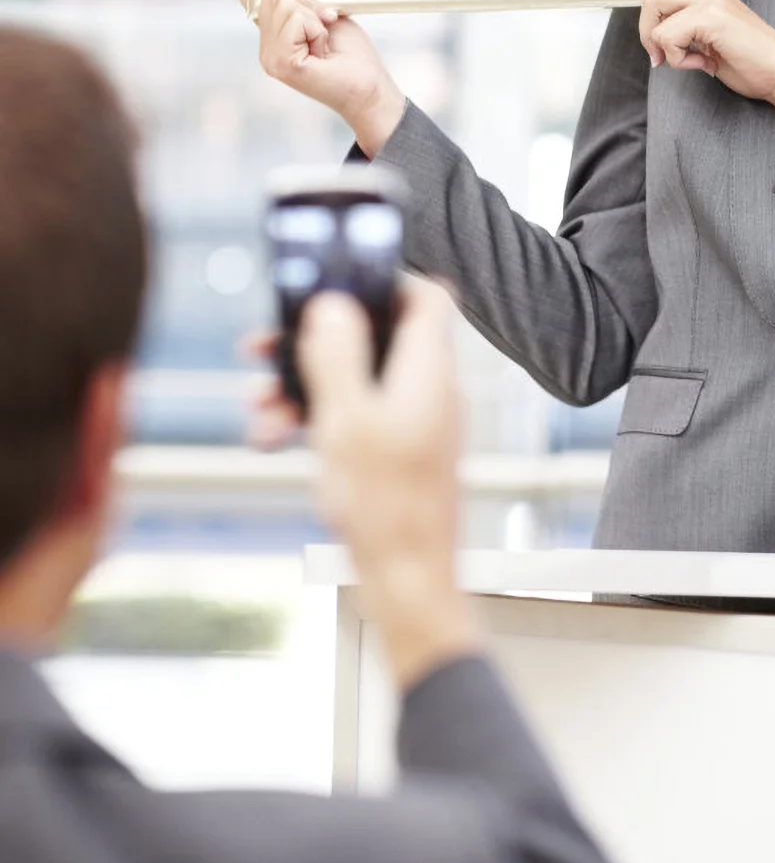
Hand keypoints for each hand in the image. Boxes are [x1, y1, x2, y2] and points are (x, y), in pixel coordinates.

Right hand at [232, 0, 405, 155]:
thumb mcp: (325, 17)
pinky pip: (295, 20)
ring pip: (283, 3)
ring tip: (325, 41)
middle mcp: (266, 47)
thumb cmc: (353, 56)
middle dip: (306, 0)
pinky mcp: (280, 63)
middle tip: (328, 22)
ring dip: (314, 16)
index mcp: (274, 35)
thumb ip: (300, 5)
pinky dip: (316, 28)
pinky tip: (323, 49)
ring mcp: (269, 57)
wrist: (370, 89)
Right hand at [299, 279, 481, 690]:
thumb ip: (338, 355)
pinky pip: (357, 418)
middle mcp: (430, 390)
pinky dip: (318, 421)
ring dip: (304, 387)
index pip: (427, 297)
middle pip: (377, 337)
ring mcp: (417, 422)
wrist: (410, 582)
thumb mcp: (346, 419)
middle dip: (316, 341)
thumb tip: (333, 303)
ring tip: (257, 408)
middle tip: (263, 349)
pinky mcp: (401, 453)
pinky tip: (276, 439)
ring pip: (357, 382)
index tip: (332, 284)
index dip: (383, 280)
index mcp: (429, 370)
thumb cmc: (385, 506)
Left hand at [638, 0, 774, 123]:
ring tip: (691, 60)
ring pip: (654, 11)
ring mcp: (711, 0)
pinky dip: (677, 59)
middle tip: (661, 57)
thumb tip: (660, 46)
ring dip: (662, 46)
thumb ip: (689, 34)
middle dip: (646, 31)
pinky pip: (666, 35)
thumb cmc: (753, 63)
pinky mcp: (710, 16)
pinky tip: (704, 64)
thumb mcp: (712, 44)